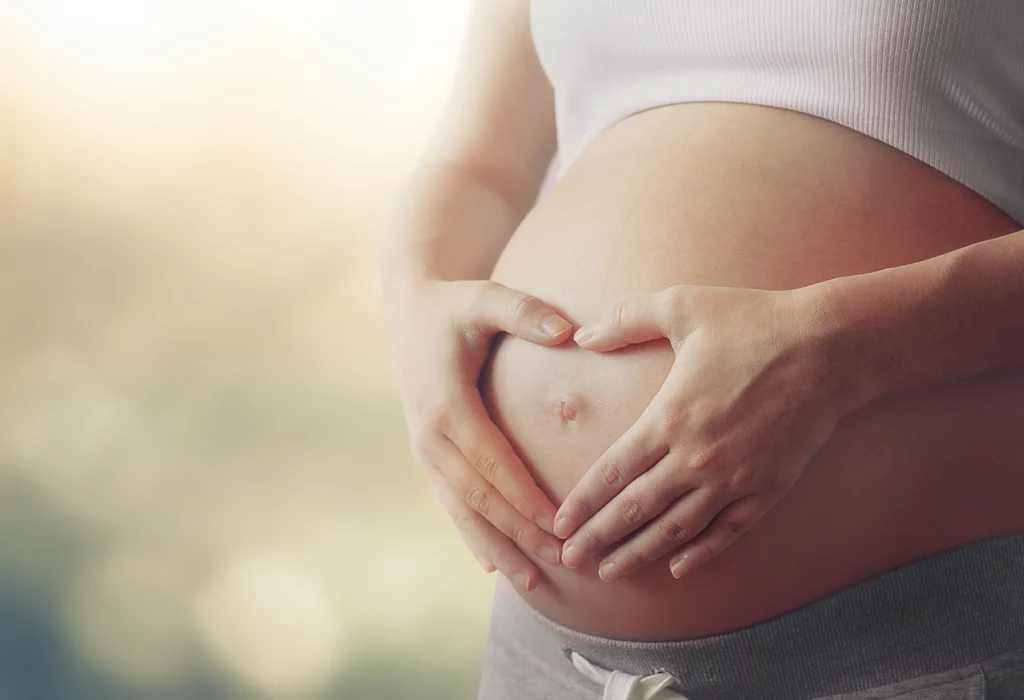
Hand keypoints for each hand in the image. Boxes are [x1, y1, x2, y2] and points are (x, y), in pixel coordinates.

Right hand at [382, 276, 570, 592]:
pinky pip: (452, 503)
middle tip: (560, 564)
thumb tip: (568, 331)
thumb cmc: (453, 305)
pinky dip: (472, 534)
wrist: (408, 311)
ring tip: (531, 583)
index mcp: (445, 406)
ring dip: (496, 547)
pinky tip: (492, 563)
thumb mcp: (483, 298)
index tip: (558, 526)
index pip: (491, 464)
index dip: (523, 498)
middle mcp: (430, 437)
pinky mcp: (428, 455)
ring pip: (463, 511)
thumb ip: (523, 311)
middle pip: (479, 498)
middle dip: (518, 534)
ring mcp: (425, 450)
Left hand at [553, 284, 846, 580]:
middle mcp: (696, 457)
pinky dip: (701, 553)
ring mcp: (733, 478)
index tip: (559, 525)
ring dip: (639, 553)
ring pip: (676, 529)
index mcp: (669, 417)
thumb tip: (582, 334)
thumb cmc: (754, 322)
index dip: (582, 504)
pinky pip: (727, 531)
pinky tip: (678, 568)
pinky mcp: (768, 488)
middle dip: (598, 538)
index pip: (612, 473)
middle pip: (635, 509)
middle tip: (570, 562)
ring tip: (610, 573)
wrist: (830, 347)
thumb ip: (627, 320)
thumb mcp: (682, 306)